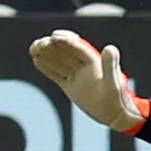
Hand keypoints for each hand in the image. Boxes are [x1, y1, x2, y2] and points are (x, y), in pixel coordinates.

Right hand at [31, 30, 149, 129]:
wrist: (115, 114)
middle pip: (66, 53)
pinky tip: (36, 59)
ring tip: (33, 48)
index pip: (78, 48)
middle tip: (40, 42)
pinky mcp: (71, 86)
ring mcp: (77, 76)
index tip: (54, 36)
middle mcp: (84, 66)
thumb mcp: (113, 82)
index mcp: (94, 61)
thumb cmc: (116, 98)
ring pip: (59, 62)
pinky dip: (47, 68)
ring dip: (46, 54)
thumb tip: (110, 47)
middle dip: (52, 46)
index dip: (66, 41)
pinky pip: (56, 75)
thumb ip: (110, 65)